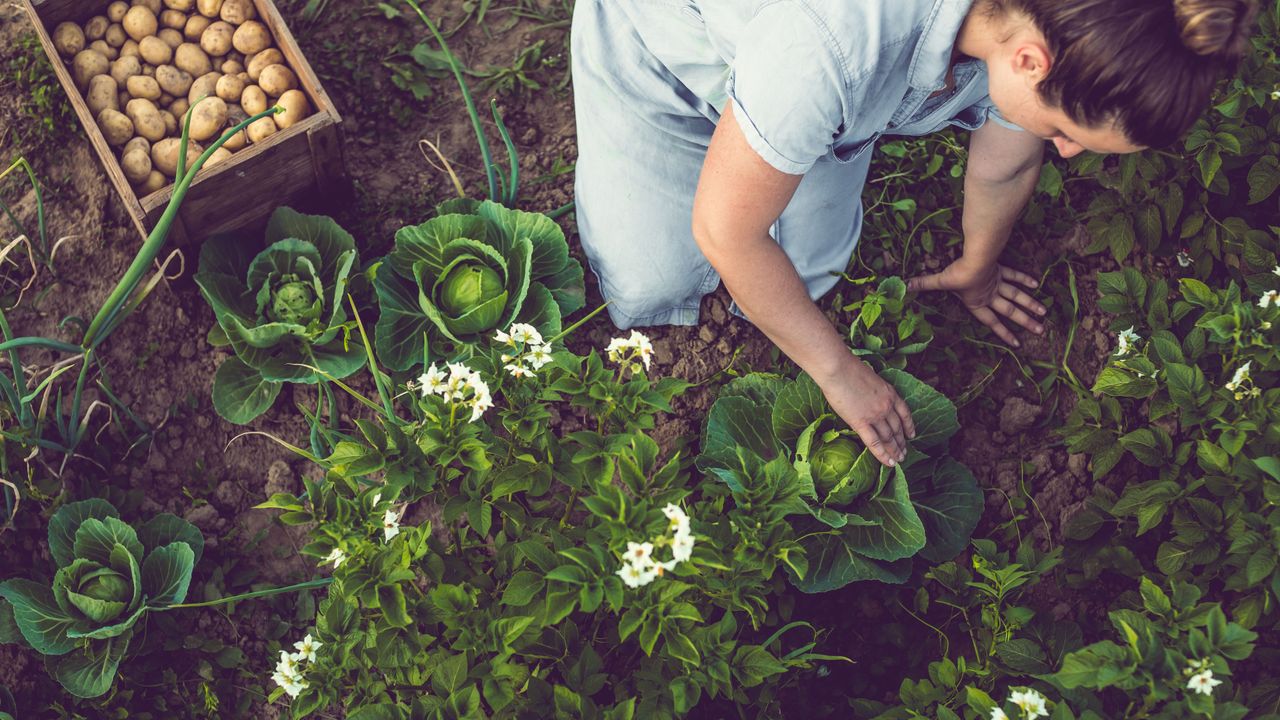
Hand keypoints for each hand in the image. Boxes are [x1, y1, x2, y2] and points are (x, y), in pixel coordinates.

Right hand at [815, 356, 915, 466]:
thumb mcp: (870, 378)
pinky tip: (888, 463)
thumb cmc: (848, 369)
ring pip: (889, 438)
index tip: (911, 435)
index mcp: (890, 393)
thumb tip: (868, 400)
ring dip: (894, 451)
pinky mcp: (861, 422)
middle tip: (904, 453)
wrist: (839, 369)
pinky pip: (874, 442)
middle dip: (901, 443)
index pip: (905, 414)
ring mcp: (875, 415)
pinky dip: (882, 454)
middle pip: (897, 428)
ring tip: (897, 460)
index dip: (909, 426)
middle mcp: (886, 406)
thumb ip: (874, 392)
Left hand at [907, 257, 1045, 347]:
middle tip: (1041, 330)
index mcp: (978, 303)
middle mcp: (991, 295)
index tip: (1017, 343)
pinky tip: (1036, 284)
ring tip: (1044, 314)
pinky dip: (1024, 280)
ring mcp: (998, 283)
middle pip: (1011, 311)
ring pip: (1018, 296)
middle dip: (1025, 322)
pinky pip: (1014, 276)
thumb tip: (904, 286)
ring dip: (1030, 304)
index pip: (993, 322)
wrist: (976, 258)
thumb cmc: (958, 274)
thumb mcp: (939, 281)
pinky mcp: (1001, 270)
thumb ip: (923, 284)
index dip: (1004, 333)